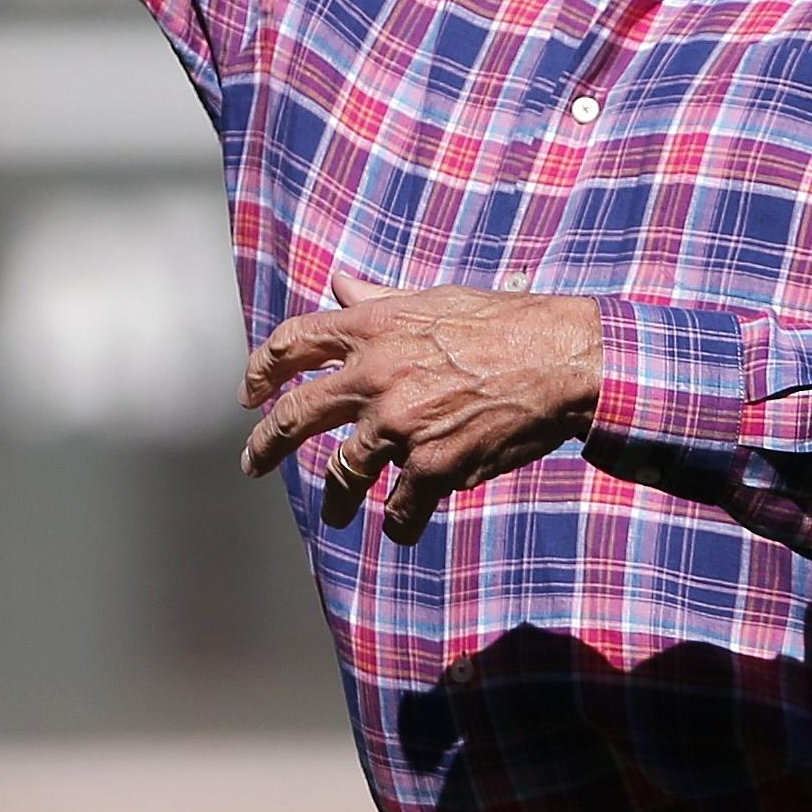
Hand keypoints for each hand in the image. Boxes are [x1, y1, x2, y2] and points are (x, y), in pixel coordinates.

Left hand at [241, 274, 602, 543]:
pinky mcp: (432, 467)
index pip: (292, 344)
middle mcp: (374, 376)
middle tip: (252, 464)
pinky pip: (399, 510)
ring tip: (338, 513)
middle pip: (294, 416)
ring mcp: (399, 426)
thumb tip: (338, 285)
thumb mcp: (432, 299)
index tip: (250, 394)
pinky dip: (400, 522)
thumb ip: (377, 300)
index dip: (260, 370)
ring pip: (342, 475)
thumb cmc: (503, 322)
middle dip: (265, 445)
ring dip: (337, 500)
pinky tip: (404, 526)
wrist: (561, 360)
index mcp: (372, 328)